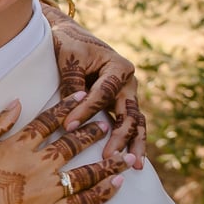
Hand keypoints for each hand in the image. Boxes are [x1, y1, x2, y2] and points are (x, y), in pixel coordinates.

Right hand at [0, 93, 130, 203]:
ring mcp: (47, 191)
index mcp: (17, 146)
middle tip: (107, 122)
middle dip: (91, 131)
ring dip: (105, 162)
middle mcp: (37, 165)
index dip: (66, 107)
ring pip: (85, 173)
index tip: (82, 97)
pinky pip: (84, 203)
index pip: (48, 121)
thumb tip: (16, 103)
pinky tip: (115, 185)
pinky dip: (102, 194)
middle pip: (72, 144)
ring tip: (120, 154)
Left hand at [42, 3, 146, 168]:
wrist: (72, 37)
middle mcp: (128, 83)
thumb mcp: (69, 58)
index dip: (85, 111)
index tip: (68, 126)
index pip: (102, 94)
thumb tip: (70, 114)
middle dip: (120, 137)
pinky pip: (129, 125)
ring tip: (134, 166)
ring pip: (135, 122)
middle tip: (109, 157)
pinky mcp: (120, 104)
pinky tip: (133, 161)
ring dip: (134, 144)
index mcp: (118, 67)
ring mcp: (127, 95)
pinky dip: (131, 141)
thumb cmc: (69, 45)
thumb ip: (73, 83)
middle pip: (128, 113)